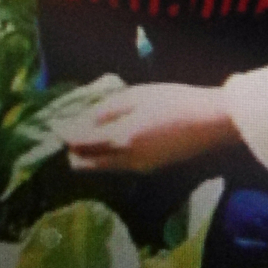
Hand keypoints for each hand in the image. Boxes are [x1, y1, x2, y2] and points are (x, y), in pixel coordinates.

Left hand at [63, 83, 237, 172]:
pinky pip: (115, 167)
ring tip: (90, 131)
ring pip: (98, 168)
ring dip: (88, 153)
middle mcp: (124, 161)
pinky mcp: (147, 171)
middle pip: (83, 164)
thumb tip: (75, 125)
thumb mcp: (138, 96)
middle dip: (73, 149)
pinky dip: (105, 156)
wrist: (212, 122)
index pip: (78, 143)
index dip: (63, 133)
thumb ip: (104, 111)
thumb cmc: (174, 100)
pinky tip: (113, 138)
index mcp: (120, 139)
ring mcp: (136, 169)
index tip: (56, 122)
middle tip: (72, 128)